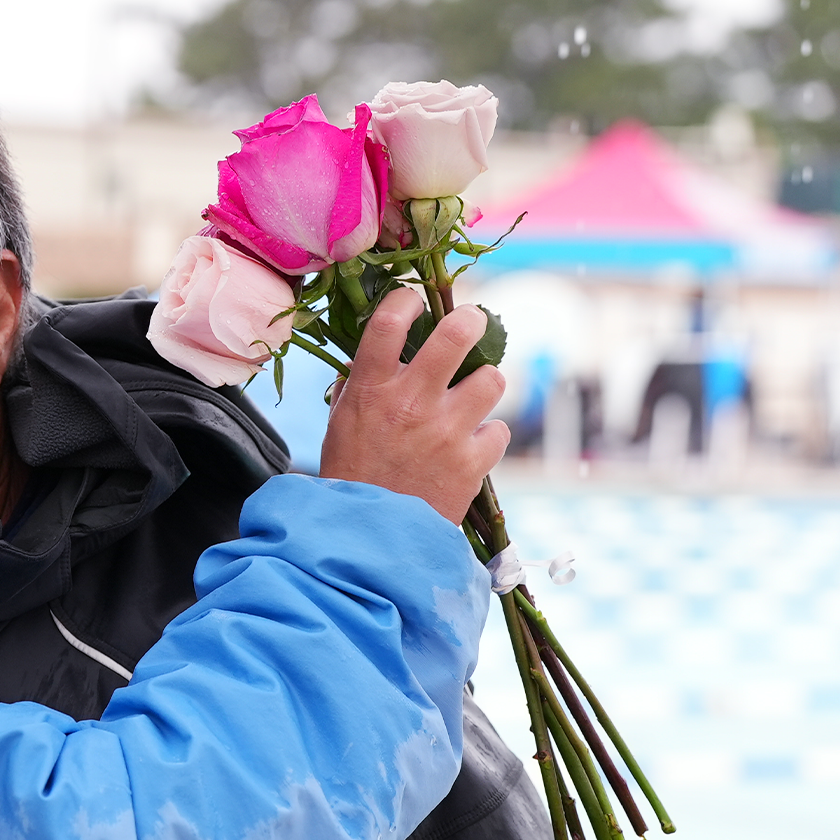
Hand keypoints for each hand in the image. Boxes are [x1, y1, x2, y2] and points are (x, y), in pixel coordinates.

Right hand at [321, 288, 508, 522]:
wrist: (368, 539)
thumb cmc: (350, 477)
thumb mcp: (341, 424)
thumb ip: (358, 387)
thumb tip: (372, 358)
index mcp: (371, 390)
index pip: (389, 322)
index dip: (406, 300)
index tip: (414, 301)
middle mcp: (412, 403)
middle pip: (457, 335)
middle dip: (471, 320)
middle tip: (472, 322)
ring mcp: (446, 432)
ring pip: (493, 380)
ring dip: (484, 384)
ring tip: (472, 396)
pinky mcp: (473, 463)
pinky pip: (499, 431)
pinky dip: (487, 437)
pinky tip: (471, 446)